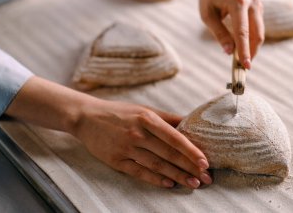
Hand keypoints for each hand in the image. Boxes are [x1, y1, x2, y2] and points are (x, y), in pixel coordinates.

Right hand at [73, 100, 211, 188]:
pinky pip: (139, 172)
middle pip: (169, 153)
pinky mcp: (116, 160)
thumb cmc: (120, 112)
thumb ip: (167, 118)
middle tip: (206, 178)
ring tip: (193, 183)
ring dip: (177, 176)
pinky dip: (155, 179)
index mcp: (147, 118)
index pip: (174, 137)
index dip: (191, 151)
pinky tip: (169, 184)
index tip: (205, 161)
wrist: (87, 117)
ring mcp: (126, 148)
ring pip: (157, 165)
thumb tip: (190, 123)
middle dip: (190, 167)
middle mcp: (138, 133)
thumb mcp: (144, 109)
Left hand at [199, 0, 263, 68]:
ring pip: (260, 33)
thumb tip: (229, 52)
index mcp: (237, 2)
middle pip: (256, 34)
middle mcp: (252, 2)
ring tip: (242, 60)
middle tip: (244, 67)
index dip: (244, 50)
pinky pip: (258, 28)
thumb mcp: (207, 16)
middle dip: (252, 52)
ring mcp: (258, 4)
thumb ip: (219, 33)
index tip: (245, 66)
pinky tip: (243, 48)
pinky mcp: (259, 8)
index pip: (242, 32)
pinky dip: (252, 40)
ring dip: (253, 48)